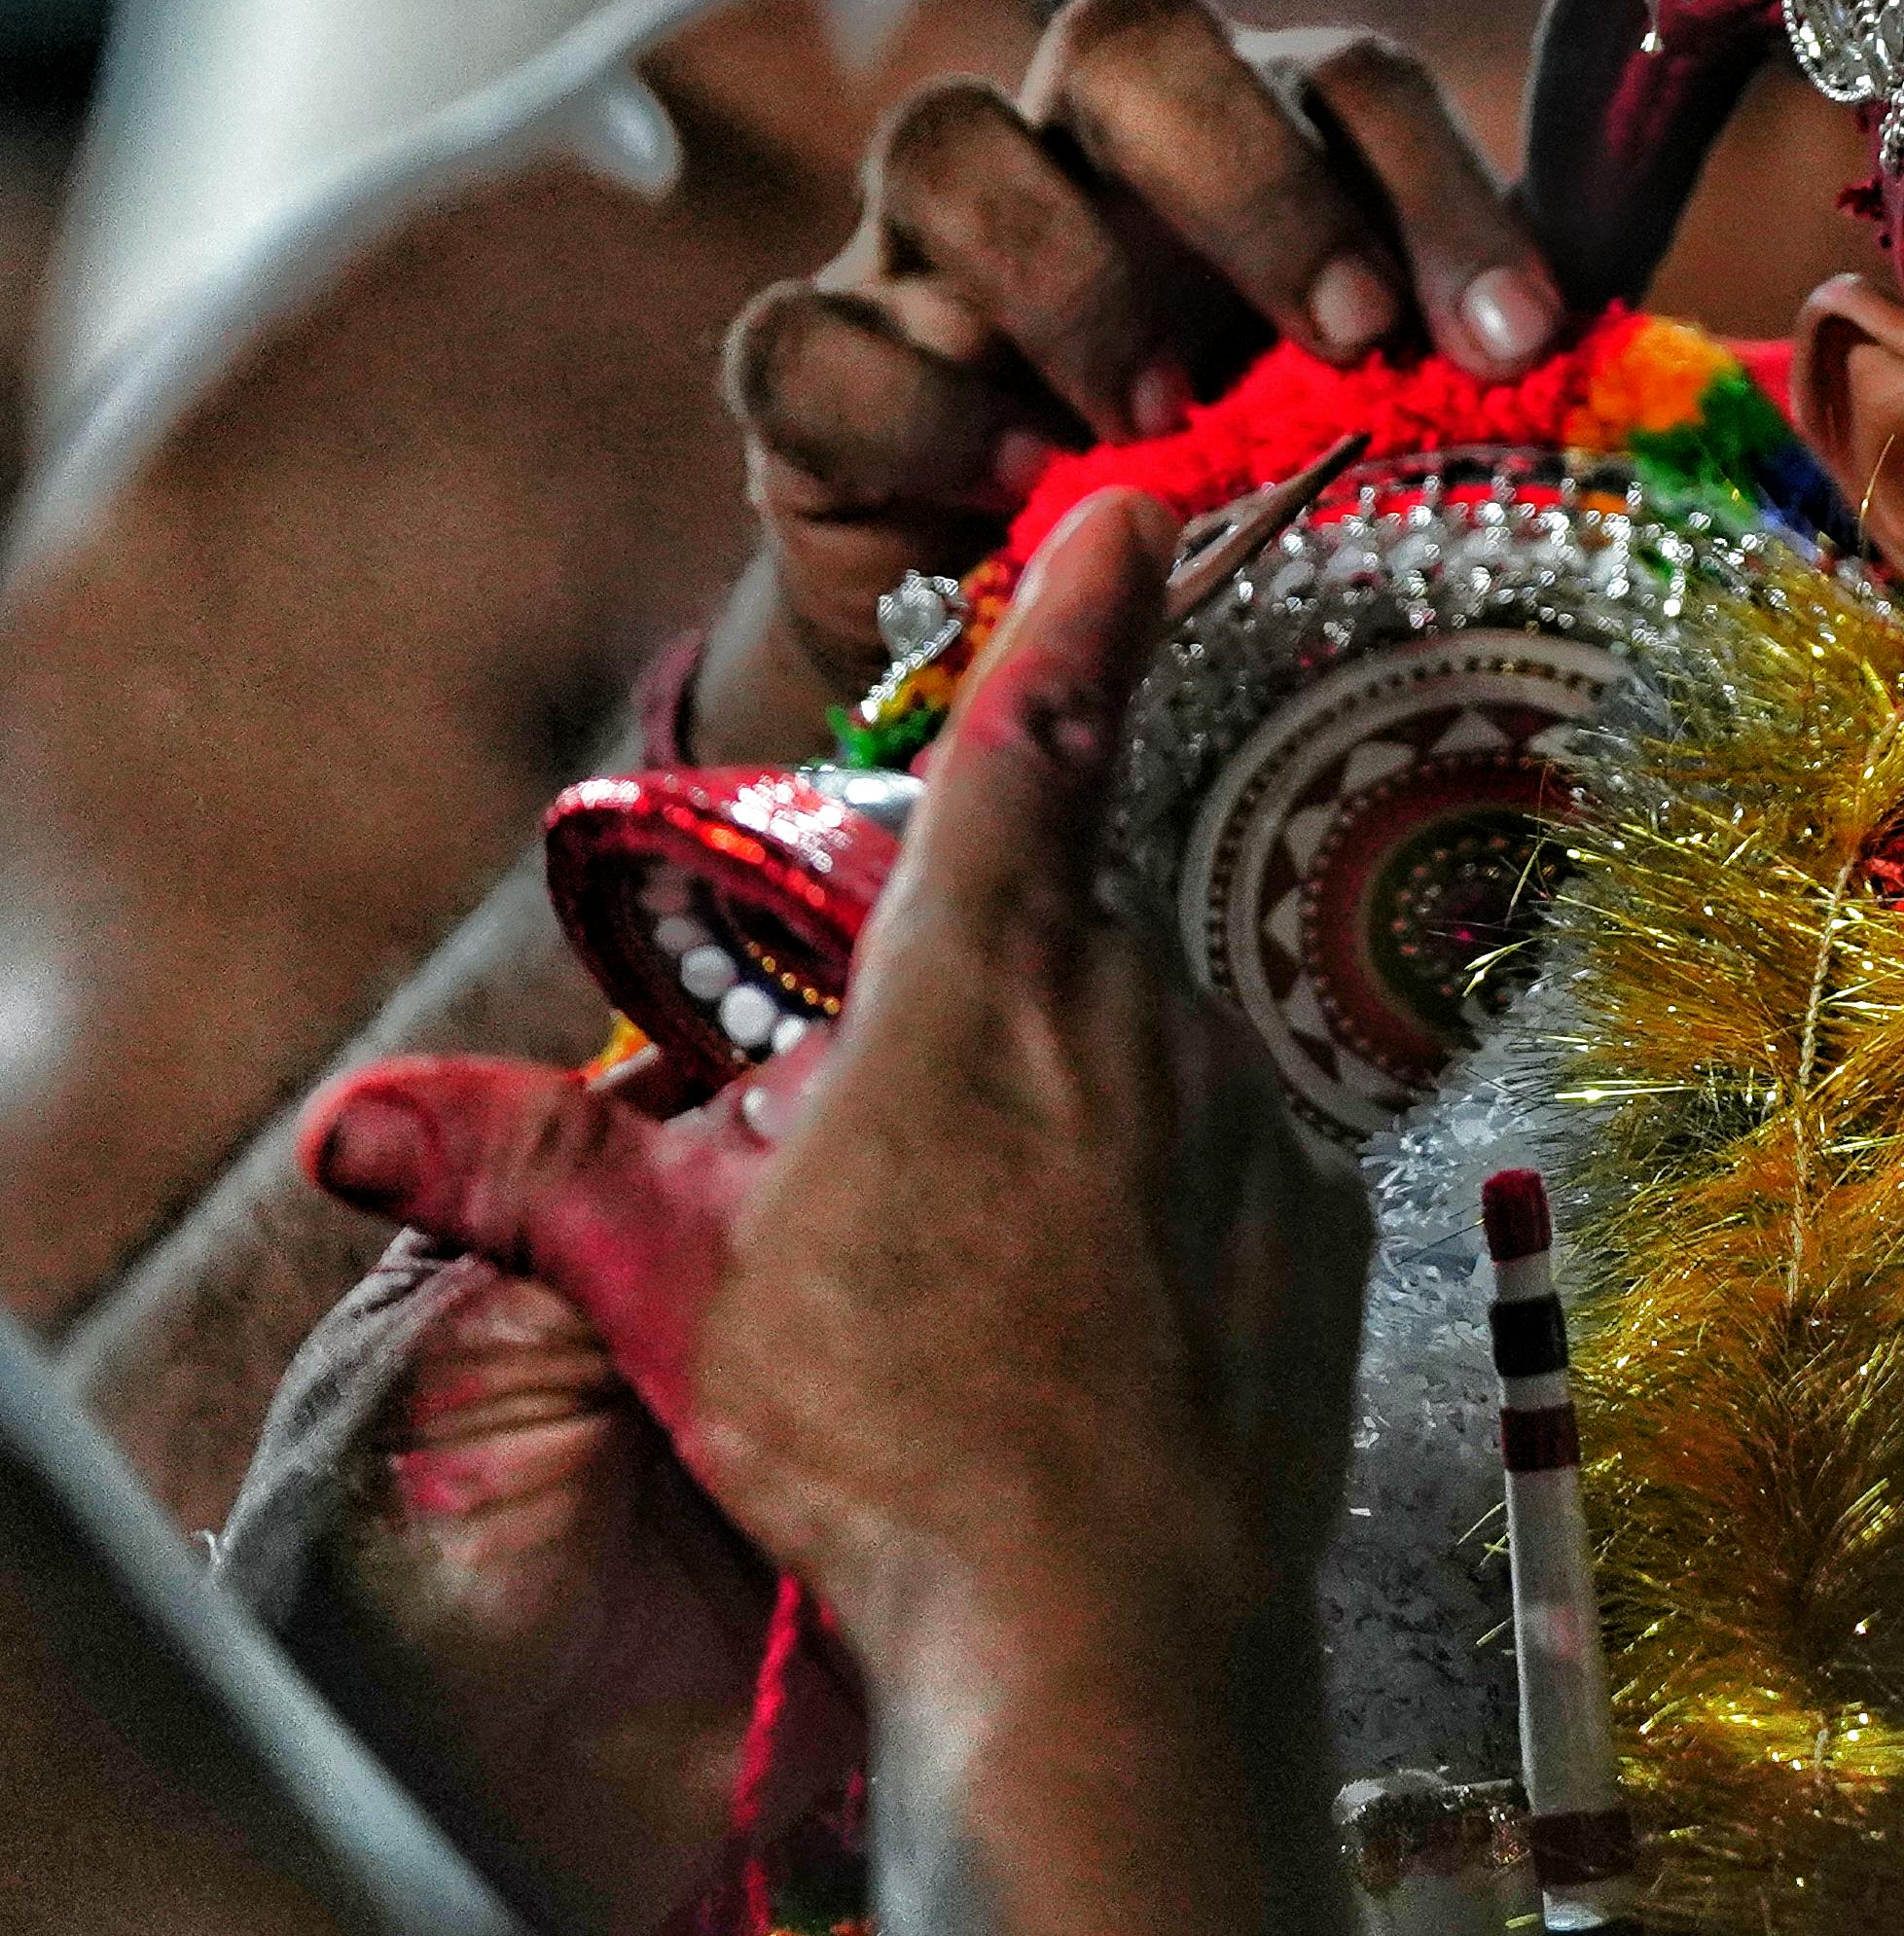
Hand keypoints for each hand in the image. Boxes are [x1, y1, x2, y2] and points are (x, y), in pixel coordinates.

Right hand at [282, 495, 1370, 1930]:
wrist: (1107, 1622)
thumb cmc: (892, 1446)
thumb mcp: (679, 1295)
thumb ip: (542, 1171)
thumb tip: (362, 1117)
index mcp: (978, 979)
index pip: (1035, 731)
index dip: (1082, 601)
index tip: (1130, 504)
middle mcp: (1137, 1000)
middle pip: (1064, 919)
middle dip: (989, 993)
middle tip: (922, 1159)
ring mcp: (1246, 1096)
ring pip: (1145, 1037)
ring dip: (1074, 1104)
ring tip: (997, 1274)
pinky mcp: (1319, 1197)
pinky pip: (1227, 1145)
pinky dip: (1161, 1194)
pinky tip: (1096, 1312)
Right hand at [715, 0, 1567, 745]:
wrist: (1007, 639)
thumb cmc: (1221, 497)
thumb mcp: (1353, 430)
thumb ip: (1455, 372)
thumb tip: (1608, 369)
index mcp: (1237, 142)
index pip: (1341, 77)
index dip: (1436, 185)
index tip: (1515, 341)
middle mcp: (1073, 152)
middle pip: (1127, 32)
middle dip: (1247, 171)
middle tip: (1338, 339)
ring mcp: (919, 253)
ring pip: (943, 140)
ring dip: (1067, 278)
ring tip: (1156, 434)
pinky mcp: (806, 373)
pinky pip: (802, 339)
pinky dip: (912, 411)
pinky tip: (1015, 493)